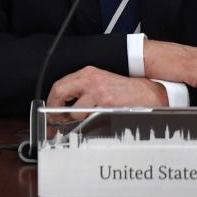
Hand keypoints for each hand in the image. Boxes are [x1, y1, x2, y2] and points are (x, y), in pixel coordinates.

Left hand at [47, 66, 168, 108]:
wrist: (147, 93)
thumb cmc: (123, 91)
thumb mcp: (100, 83)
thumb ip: (82, 90)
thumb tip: (63, 107)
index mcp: (87, 73)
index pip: (59, 85)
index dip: (51, 100)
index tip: (50, 110)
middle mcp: (89, 80)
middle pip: (60, 92)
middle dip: (55, 109)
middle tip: (55, 120)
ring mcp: (97, 92)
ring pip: (74, 110)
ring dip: (76, 119)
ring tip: (85, 120)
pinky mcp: (105, 104)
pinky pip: (89, 117)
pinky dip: (89, 122)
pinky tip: (97, 120)